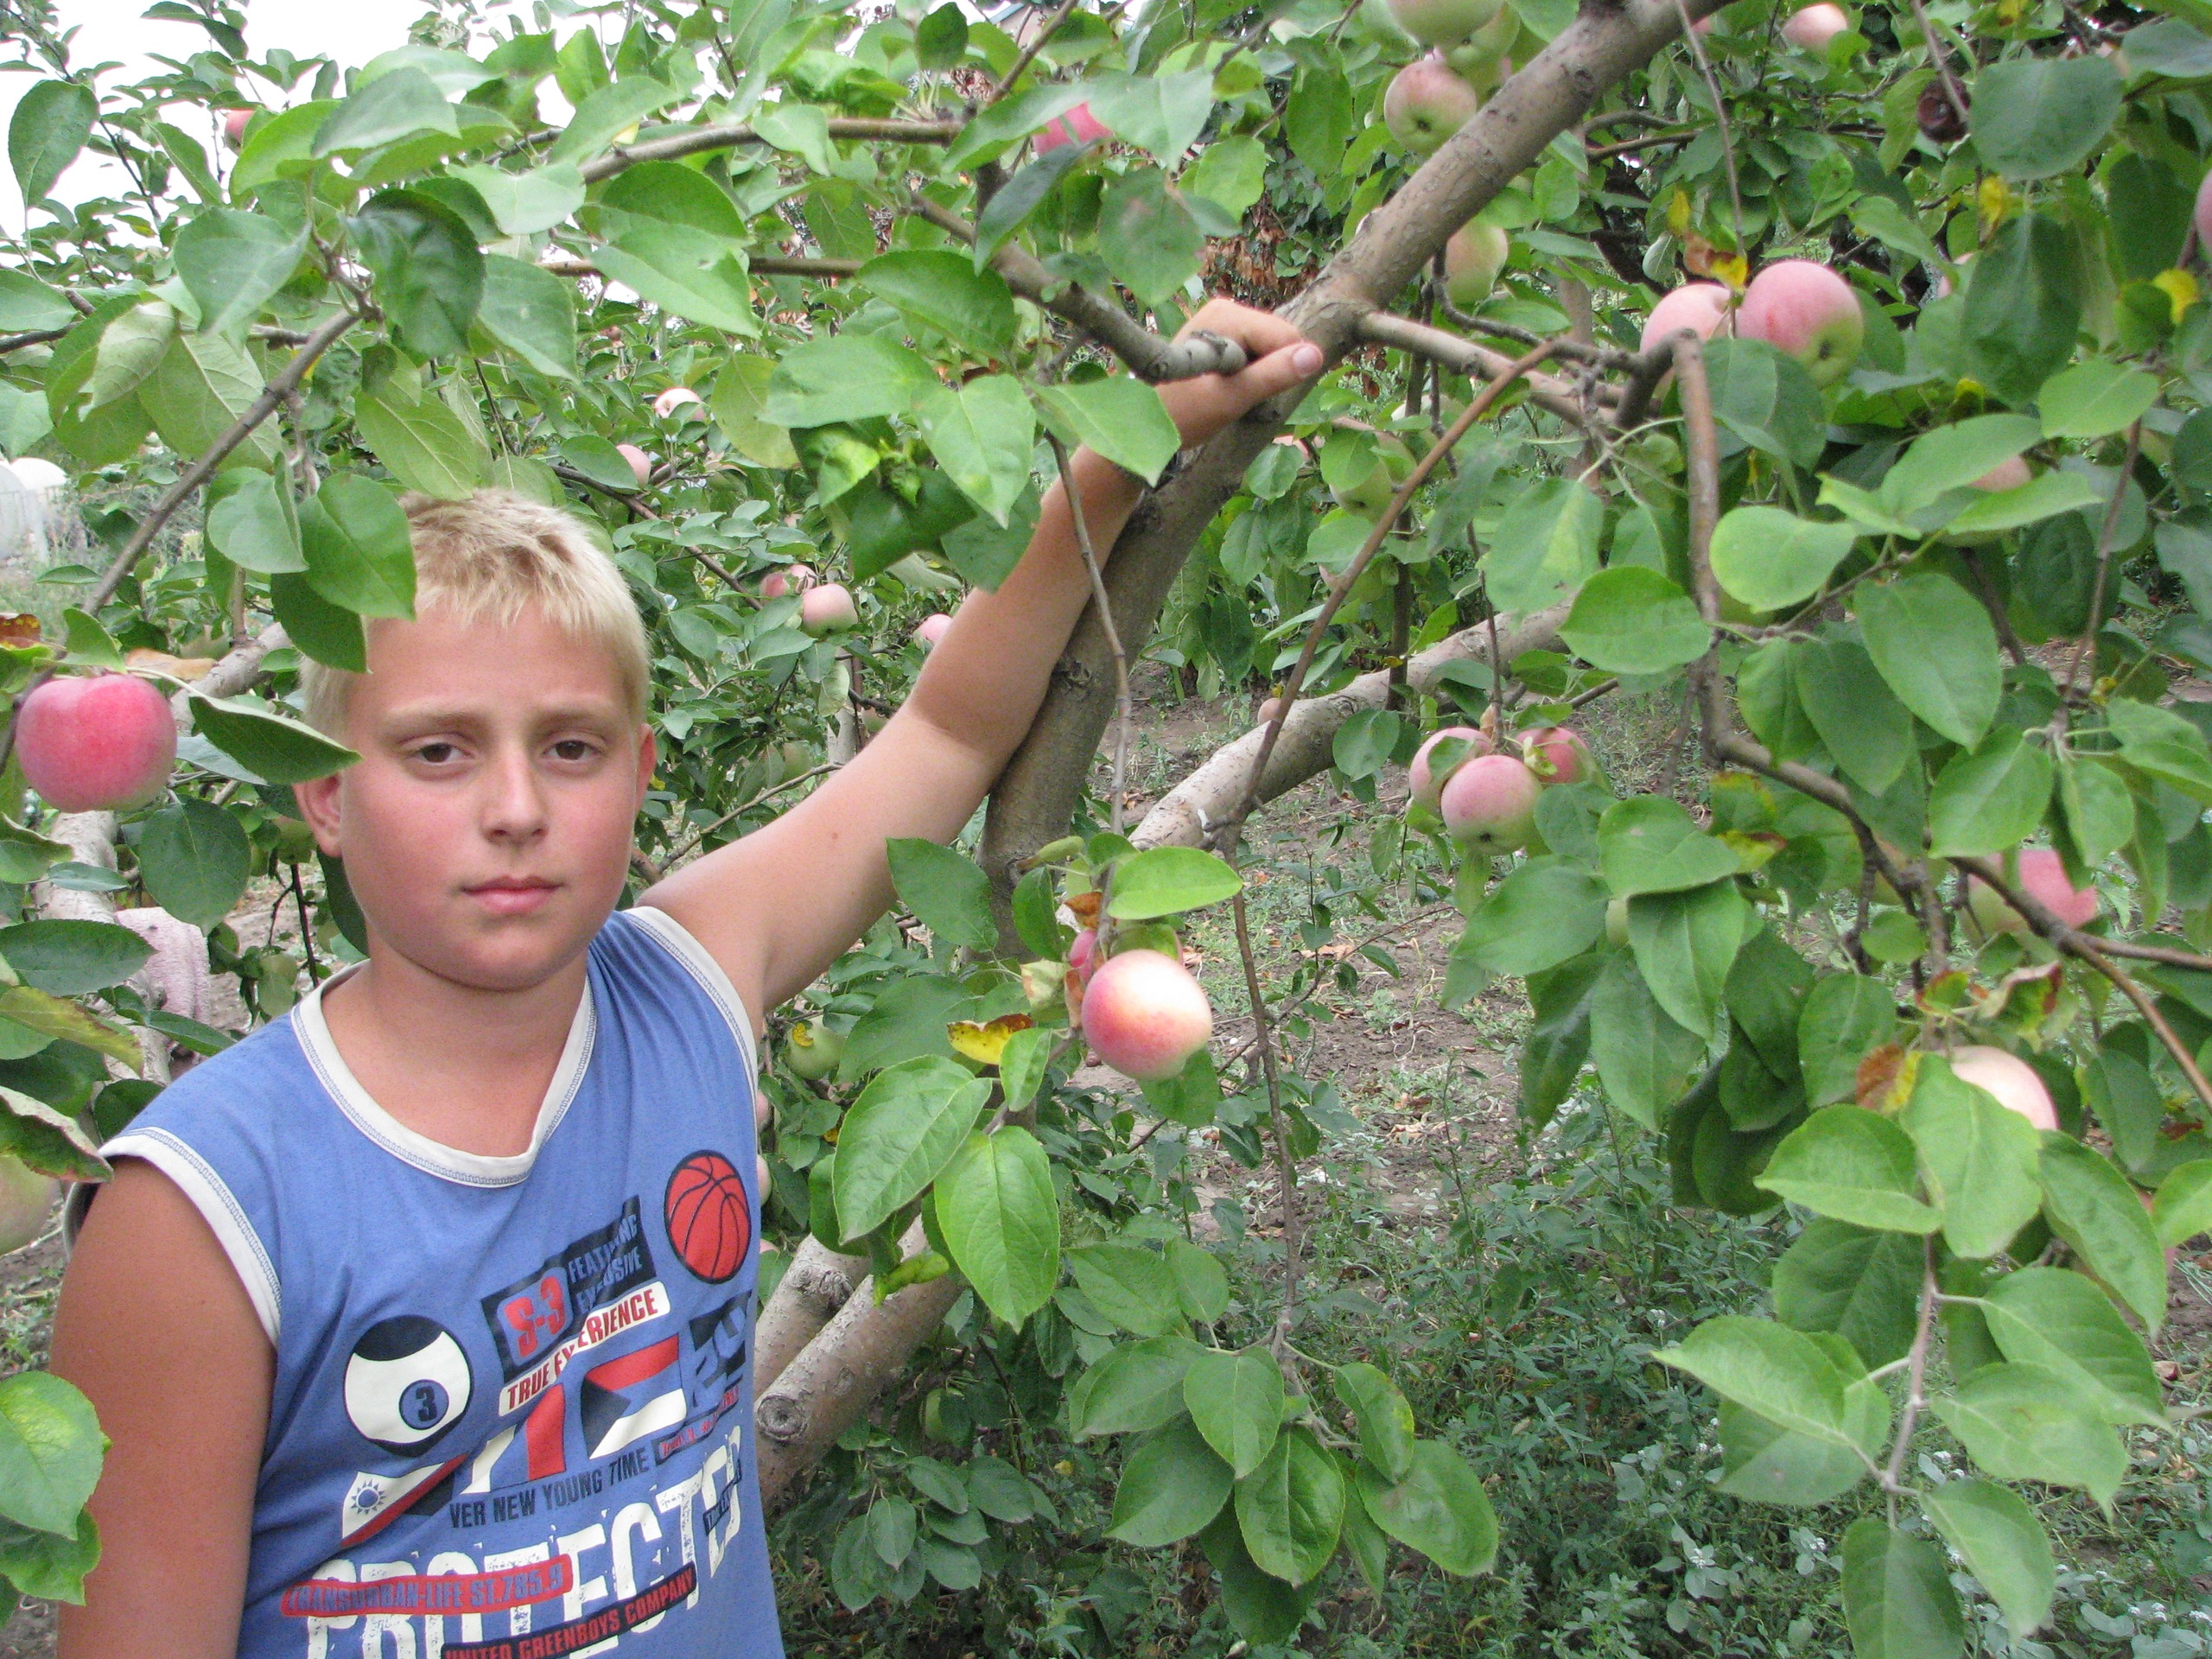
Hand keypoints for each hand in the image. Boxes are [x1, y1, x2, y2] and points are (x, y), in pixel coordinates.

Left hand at [1152, 298, 1323, 450]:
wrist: (1143, 427)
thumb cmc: (1184, 414)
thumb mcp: (1234, 398)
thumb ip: (1274, 374)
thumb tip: (1315, 355)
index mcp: (1228, 315)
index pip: (1288, 337)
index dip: (1281, 370)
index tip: (1249, 393)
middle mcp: (1226, 309)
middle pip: (1279, 340)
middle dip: (1270, 371)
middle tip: (1237, 396)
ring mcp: (1221, 321)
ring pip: (1269, 349)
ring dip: (1259, 376)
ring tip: (1228, 394)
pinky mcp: (1218, 336)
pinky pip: (1254, 353)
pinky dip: (1248, 375)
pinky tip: (1225, 388)